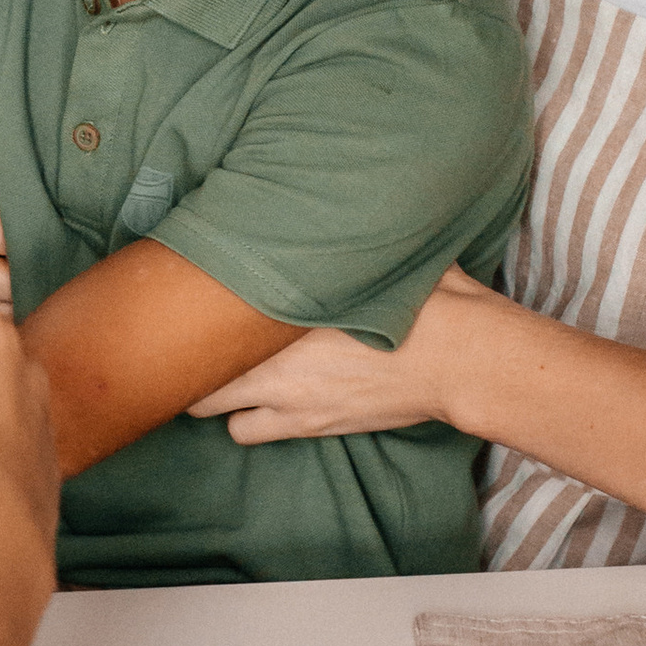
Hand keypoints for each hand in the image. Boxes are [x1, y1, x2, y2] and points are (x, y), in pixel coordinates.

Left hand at [190, 268, 488, 440]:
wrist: (459, 359)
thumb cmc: (428, 302)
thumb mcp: (379, 259)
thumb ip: (343, 246)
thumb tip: (339, 210)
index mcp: (289, 308)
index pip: (209, 309)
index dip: (191, 310)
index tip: (186, 300)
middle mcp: (276, 359)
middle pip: (200, 371)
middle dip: (196, 362)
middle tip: (200, 347)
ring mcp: (289, 399)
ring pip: (214, 411)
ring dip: (219, 396)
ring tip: (229, 379)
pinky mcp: (310, 426)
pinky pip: (250, 434)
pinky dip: (251, 422)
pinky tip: (264, 405)